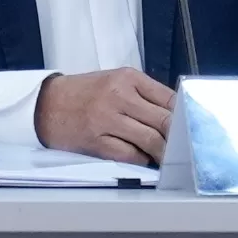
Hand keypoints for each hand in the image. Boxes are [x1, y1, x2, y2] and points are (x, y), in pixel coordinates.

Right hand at [34, 69, 174, 164]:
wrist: (45, 104)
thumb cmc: (84, 93)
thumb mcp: (114, 80)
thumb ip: (143, 94)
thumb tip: (175, 114)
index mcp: (127, 78)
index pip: (169, 97)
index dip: (184, 115)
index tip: (192, 126)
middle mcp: (119, 95)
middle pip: (163, 120)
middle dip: (178, 137)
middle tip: (187, 147)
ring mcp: (107, 119)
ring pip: (150, 139)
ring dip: (163, 152)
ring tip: (169, 158)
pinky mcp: (96, 141)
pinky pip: (129, 154)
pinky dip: (142, 159)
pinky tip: (145, 159)